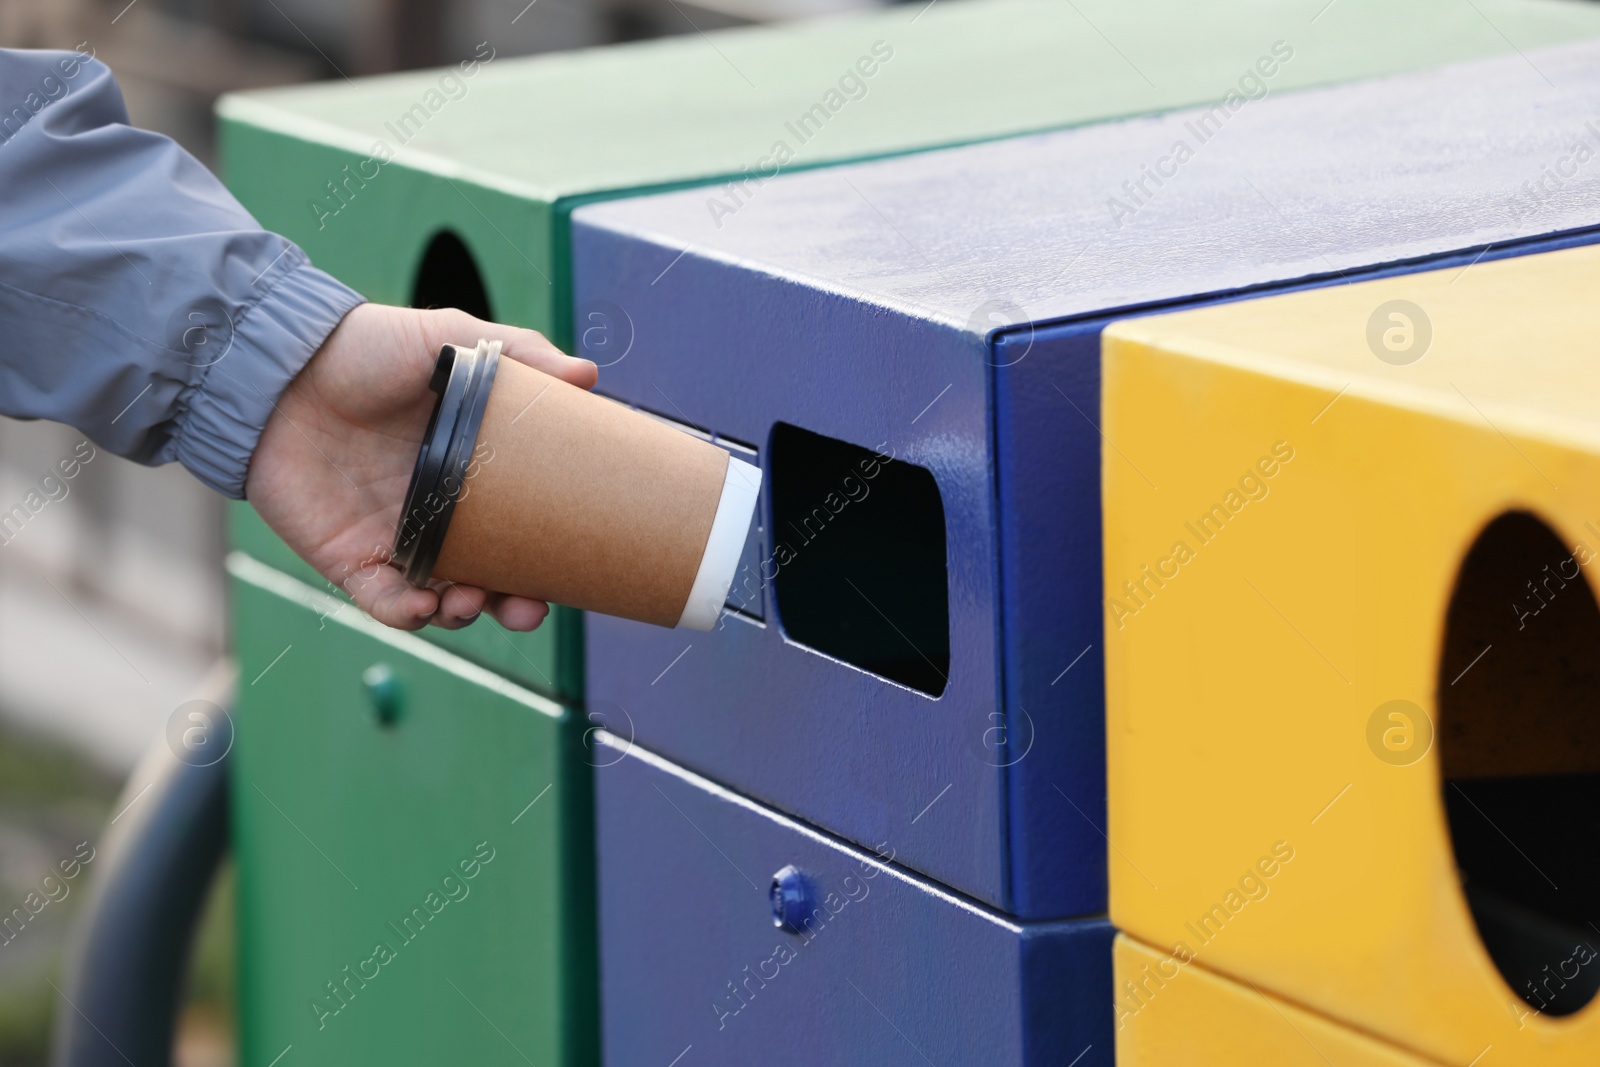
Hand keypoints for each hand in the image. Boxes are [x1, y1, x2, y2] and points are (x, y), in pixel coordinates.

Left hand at [244, 303, 597, 630]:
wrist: (277, 368)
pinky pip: (384, 603)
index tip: (573, 560)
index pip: (521, 522)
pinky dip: (407, 616)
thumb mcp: (450, 338)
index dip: (548, 550)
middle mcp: (437, 508)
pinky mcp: (347, 557)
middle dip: (514, 602)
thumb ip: (520, 353)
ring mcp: (393, 536)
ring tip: (470, 602)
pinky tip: (423, 608)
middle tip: (528, 608)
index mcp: (470, 467)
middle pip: (490, 573)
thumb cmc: (363, 346)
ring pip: (443, 598)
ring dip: (465, 613)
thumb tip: (589, 375)